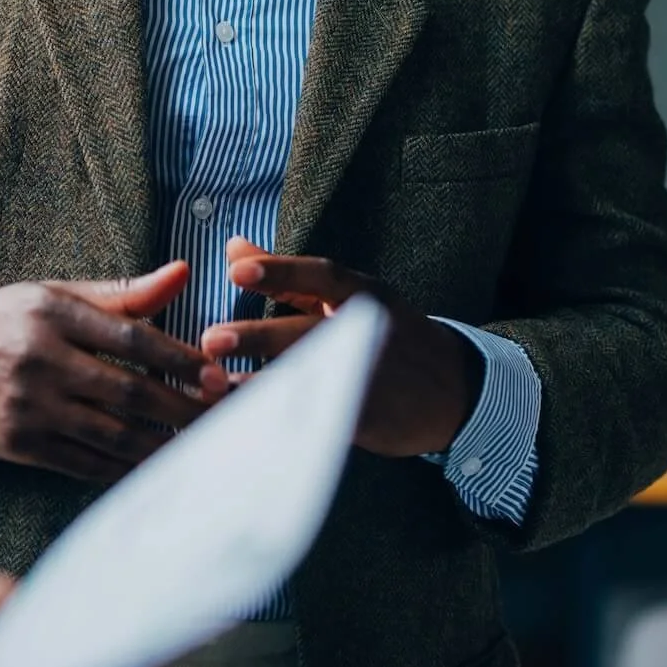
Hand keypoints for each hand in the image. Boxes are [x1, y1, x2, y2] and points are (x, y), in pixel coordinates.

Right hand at [0, 261, 211, 482]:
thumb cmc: (6, 322)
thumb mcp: (55, 295)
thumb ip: (122, 293)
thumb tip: (184, 273)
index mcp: (53, 313)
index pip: (131, 337)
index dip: (178, 359)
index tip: (214, 374)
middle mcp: (40, 359)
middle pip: (127, 390)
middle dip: (180, 408)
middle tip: (220, 417)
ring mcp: (27, 405)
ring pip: (110, 433)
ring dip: (159, 444)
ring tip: (196, 447)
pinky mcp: (19, 443)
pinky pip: (82, 462)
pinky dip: (121, 468)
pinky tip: (150, 466)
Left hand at [202, 238, 484, 457]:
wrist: (454, 390)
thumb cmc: (389, 332)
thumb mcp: (348, 296)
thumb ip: (286, 277)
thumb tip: (234, 247)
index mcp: (364, 294)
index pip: (321, 277)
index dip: (280, 272)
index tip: (235, 270)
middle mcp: (368, 331)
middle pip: (309, 332)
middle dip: (260, 336)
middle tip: (212, 339)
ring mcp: (369, 376)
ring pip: (310, 379)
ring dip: (261, 382)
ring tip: (217, 382)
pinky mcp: (368, 418)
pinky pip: (318, 417)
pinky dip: (283, 415)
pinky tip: (247, 415)